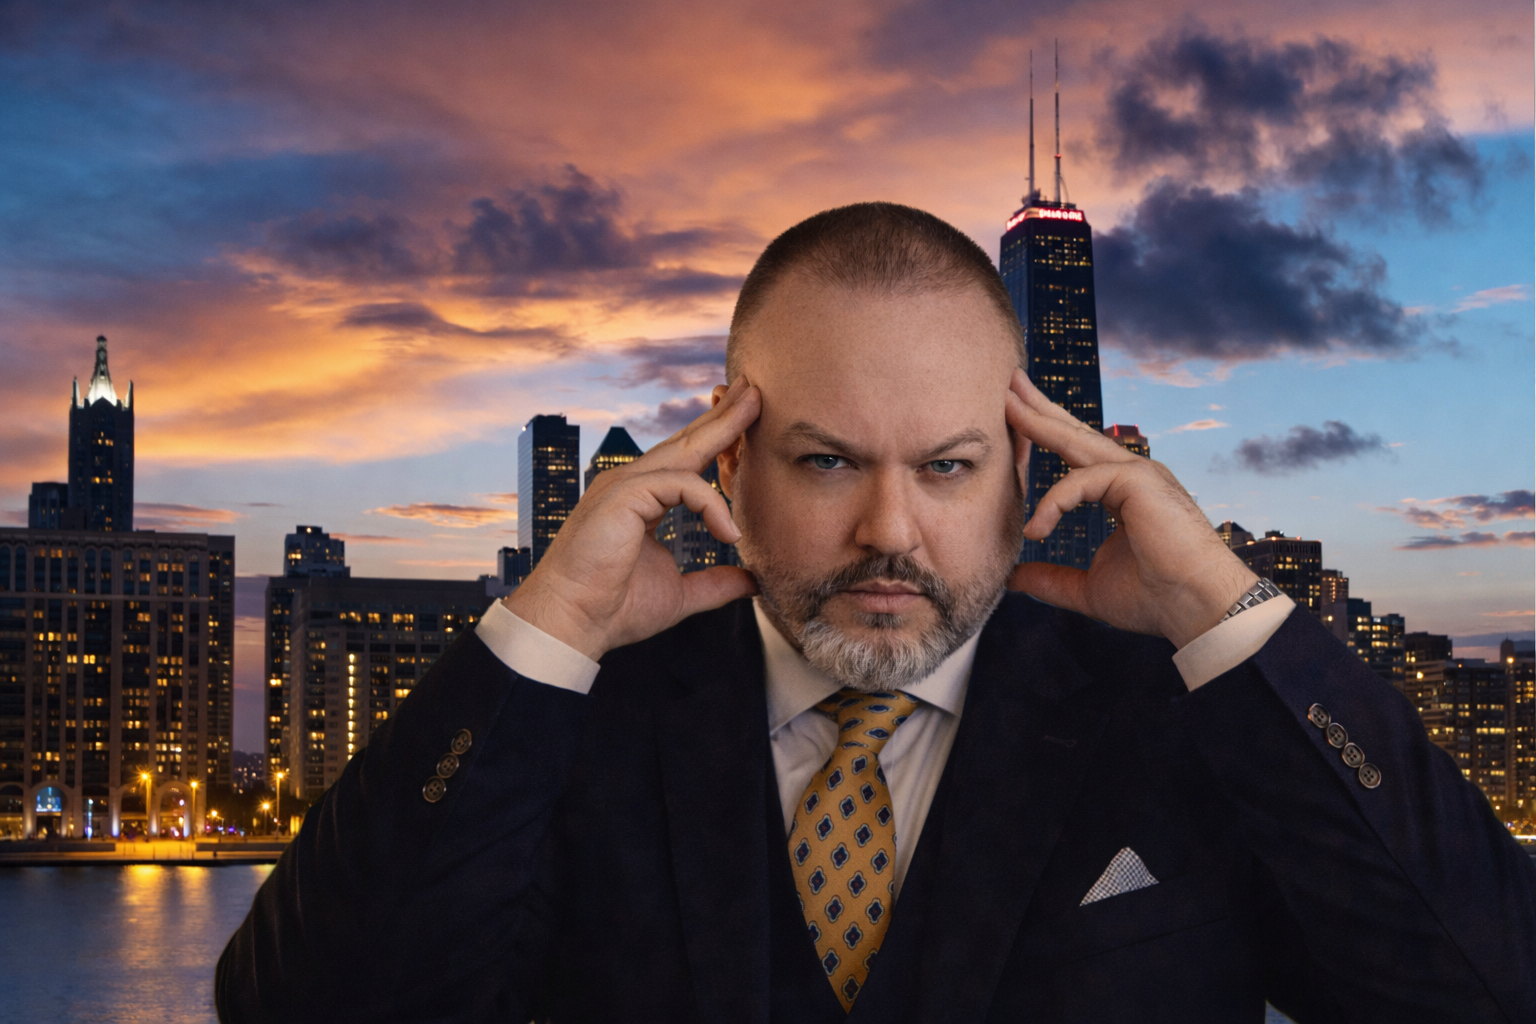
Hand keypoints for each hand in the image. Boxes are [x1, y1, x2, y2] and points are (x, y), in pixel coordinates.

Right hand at [503, 377, 761, 659]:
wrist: (572, 624)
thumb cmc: (612, 609)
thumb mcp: (680, 594)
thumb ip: (715, 584)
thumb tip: (753, 581)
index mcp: (640, 501)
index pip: (685, 462)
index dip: (716, 440)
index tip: (747, 422)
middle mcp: (630, 485)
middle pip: (685, 441)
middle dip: (722, 414)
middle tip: (755, 388)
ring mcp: (623, 486)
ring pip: (684, 448)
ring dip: (723, 426)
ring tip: (756, 406)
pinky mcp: (623, 496)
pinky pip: (682, 485)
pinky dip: (711, 505)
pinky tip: (729, 533)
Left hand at [1003, 369, 1257, 648]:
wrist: (1199, 609)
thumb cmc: (1155, 599)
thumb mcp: (1088, 588)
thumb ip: (1051, 580)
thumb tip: (1012, 578)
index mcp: (1124, 492)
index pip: (1077, 456)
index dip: (1046, 434)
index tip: (1016, 419)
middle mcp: (1133, 475)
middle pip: (1076, 433)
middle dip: (1040, 408)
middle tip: (1009, 383)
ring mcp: (1139, 473)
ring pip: (1078, 442)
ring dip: (1039, 422)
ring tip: (1007, 404)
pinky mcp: (1139, 481)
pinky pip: (1081, 481)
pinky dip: (1054, 503)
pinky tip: (1037, 530)